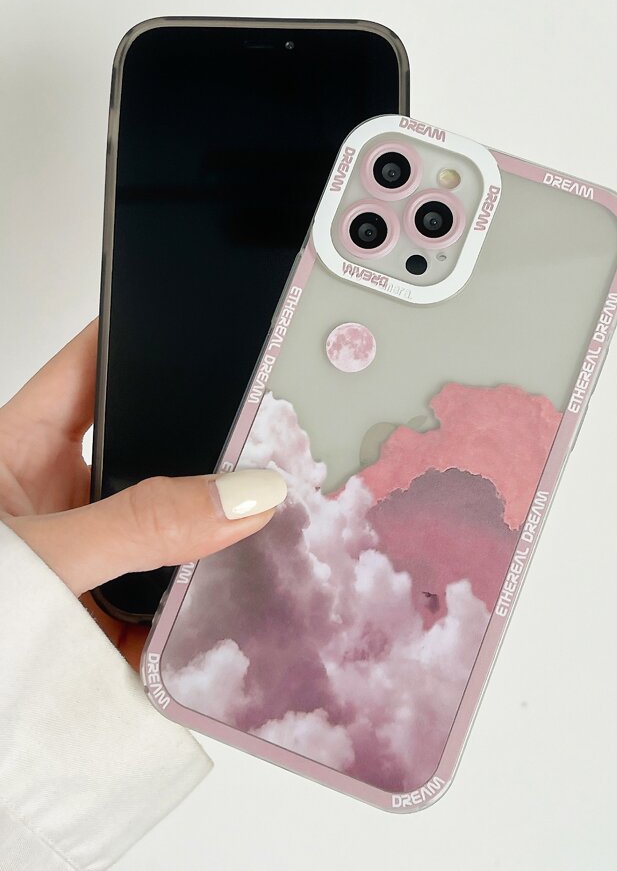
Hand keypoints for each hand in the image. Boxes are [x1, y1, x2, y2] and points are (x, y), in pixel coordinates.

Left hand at [0, 320, 285, 668]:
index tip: (214, 324)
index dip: (145, 338)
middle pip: (144, 452)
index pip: (90, 367)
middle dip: (198, 456)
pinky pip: (161, 604)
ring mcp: (80, 559)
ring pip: (159, 531)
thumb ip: (140, 526)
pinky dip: (193, 615)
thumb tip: (244, 495)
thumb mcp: (40, 560)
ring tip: (261, 532)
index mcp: (17, 451)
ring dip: (199, 544)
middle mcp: (50, 498)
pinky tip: (234, 610)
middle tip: (263, 450)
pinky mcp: (101, 620)